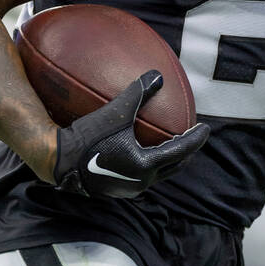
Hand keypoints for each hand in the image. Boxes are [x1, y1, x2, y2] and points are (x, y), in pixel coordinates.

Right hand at [53, 70, 209, 198]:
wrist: (58, 161)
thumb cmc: (88, 136)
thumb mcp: (116, 111)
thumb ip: (138, 92)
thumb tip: (157, 75)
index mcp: (146, 165)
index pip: (181, 151)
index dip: (196, 138)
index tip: (205, 128)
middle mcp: (141, 182)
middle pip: (173, 167)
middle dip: (185, 152)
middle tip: (191, 138)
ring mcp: (128, 189)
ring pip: (157, 174)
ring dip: (167, 160)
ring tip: (170, 146)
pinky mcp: (116, 190)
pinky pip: (141, 176)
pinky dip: (149, 164)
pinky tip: (141, 152)